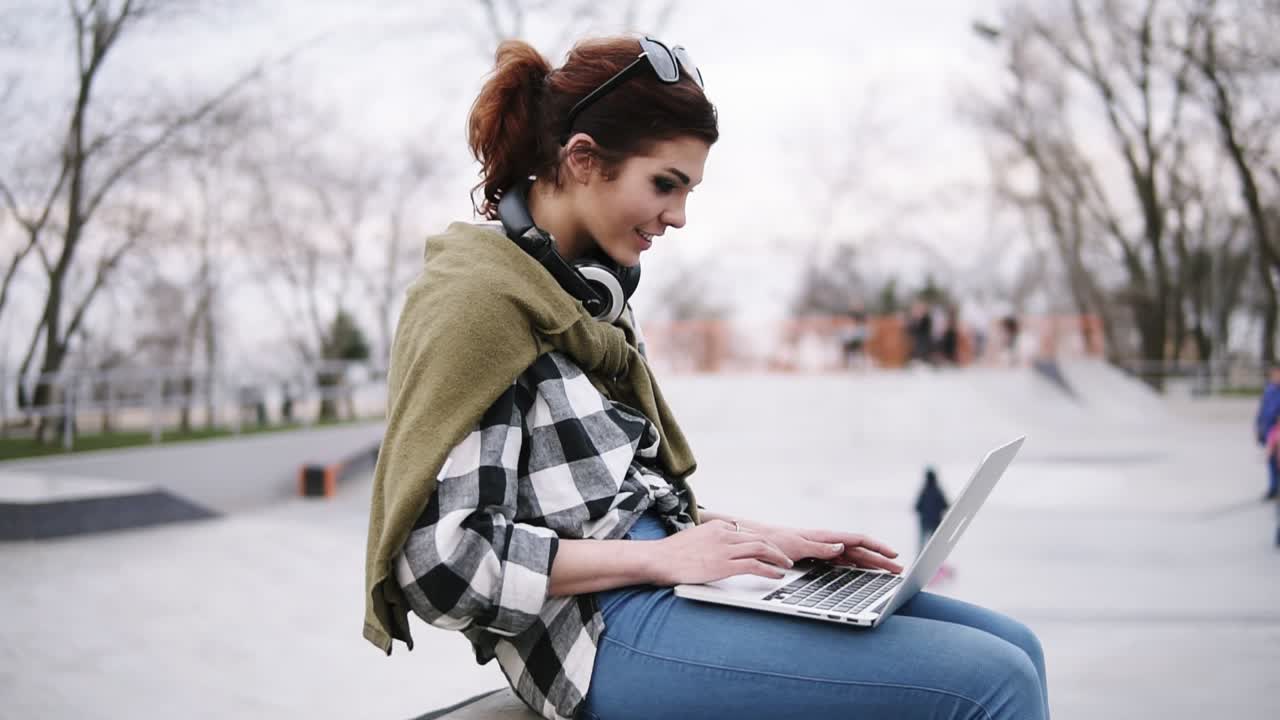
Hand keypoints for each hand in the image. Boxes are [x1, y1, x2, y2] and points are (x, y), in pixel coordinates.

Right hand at [649, 520, 794, 584]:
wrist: (658, 558)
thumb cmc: (670, 553)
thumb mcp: (693, 538)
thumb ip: (708, 541)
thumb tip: (714, 550)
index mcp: (717, 526)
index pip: (746, 532)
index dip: (761, 541)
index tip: (769, 549)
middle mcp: (724, 534)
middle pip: (758, 538)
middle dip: (775, 549)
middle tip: (785, 557)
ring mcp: (725, 549)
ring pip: (761, 549)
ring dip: (777, 558)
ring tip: (786, 566)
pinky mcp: (725, 564)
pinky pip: (755, 565)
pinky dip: (769, 570)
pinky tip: (776, 575)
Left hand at [741, 520, 904, 574]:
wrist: (755, 540)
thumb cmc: (773, 541)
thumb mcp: (795, 545)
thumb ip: (819, 547)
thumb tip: (841, 546)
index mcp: (825, 537)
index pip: (858, 540)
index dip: (877, 547)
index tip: (893, 555)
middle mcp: (828, 542)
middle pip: (861, 550)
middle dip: (881, 559)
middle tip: (900, 570)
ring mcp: (824, 550)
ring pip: (854, 557)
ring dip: (873, 564)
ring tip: (890, 573)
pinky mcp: (818, 559)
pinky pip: (844, 563)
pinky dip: (858, 567)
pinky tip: (865, 574)